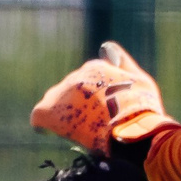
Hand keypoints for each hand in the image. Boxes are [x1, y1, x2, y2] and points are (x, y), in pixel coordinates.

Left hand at [30, 42, 177, 153]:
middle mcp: (76, 76)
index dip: (94, 98)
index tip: (103, 112)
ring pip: (55, 103)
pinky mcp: (48, 112)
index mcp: (95, 67)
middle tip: (92, 125)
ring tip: (78, 132)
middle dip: (78, 105)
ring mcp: (62, 93)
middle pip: (70, 92)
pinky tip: (53, 134)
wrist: (132, 131)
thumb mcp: (139, 79)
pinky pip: (39, 117)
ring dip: (63, 114)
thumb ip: (121, 62)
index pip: (86, 80)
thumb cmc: (141, 109)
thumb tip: (105, 46)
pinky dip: (44, 125)